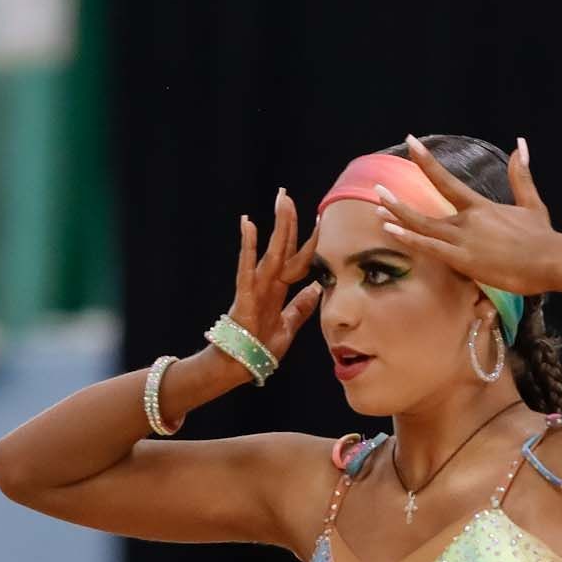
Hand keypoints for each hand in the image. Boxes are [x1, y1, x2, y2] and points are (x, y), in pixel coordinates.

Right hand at [223, 190, 321, 370]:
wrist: (241, 366)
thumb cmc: (262, 348)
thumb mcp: (289, 325)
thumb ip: (301, 307)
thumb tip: (316, 288)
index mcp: (279, 290)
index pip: (297, 260)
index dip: (309, 242)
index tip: (319, 221)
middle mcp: (268, 283)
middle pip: (282, 247)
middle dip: (287, 221)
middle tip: (286, 195)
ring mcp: (255, 287)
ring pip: (270, 251)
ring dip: (277, 226)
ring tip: (280, 201)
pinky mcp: (245, 294)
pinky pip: (247, 267)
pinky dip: (248, 247)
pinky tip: (248, 225)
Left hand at [372, 135, 561, 298]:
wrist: (549, 259)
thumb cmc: (542, 236)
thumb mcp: (531, 202)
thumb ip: (520, 174)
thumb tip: (520, 143)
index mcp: (480, 207)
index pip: (446, 180)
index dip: (426, 162)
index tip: (411, 144)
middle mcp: (467, 220)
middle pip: (426, 208)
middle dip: (399, 200)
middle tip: (378, 188)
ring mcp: (463, 240)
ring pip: (423, 227)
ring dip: (398, 217)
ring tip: (377, 209)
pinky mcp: (463, 260)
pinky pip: (429, 248)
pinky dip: (409, 238)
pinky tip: (391, 230)